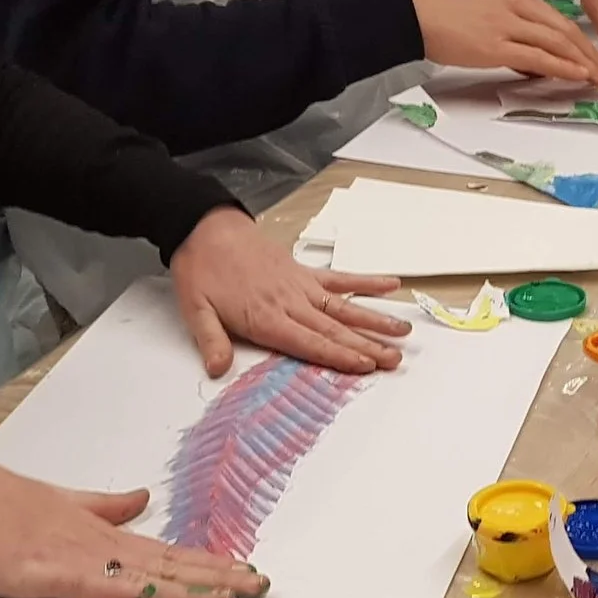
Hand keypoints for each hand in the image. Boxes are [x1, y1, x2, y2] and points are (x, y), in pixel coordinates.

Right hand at [0, 454, 267, 597]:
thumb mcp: (61, 505)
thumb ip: (103, 507)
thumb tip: (139, 501)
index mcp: (103, 534)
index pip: (165, 553)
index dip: (204, 563)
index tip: (240, 568)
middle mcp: (105, 545)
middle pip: (174, 563)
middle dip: (220, 575)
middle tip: (263, 583)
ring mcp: (87, 559)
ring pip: (160, 575)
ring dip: (204, 585)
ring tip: (243, 591)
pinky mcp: (65, 575)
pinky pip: (126, 589)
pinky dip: (165, 594)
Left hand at [170, 209, 410, 376]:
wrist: (204, 228)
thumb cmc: (200, 270)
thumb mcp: (195, 309)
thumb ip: (211, 341)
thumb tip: (217, 370)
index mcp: (266, 317)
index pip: (310, 342)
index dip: (339, 355)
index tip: (366, 365)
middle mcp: (290, 303)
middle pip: (335, 328)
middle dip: (368, 345)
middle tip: (395, 358)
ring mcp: (301, 286)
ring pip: (344, 306)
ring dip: (374, 319)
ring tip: (402, 331)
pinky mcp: (304, 271)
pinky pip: (339, 278)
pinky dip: (366, 282)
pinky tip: (391, 284)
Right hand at [409, 0, 597, 83]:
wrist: (416, 13)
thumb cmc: (445, 13)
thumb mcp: (488, 10)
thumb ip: (513, 26)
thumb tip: (532, 55)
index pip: (559, 19)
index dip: (582, 40)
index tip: (595, 57)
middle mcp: (518, 6)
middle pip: (565, 31)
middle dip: (590, 53)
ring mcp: (508, 25)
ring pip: (557, 43)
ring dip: (583, 62)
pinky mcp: (496, 46)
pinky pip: (538, 57)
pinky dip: (562, 67)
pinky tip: (577, 75)